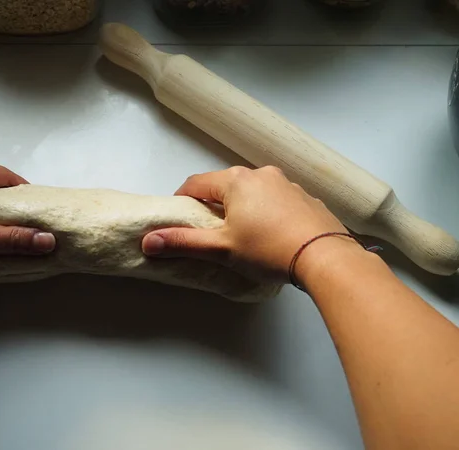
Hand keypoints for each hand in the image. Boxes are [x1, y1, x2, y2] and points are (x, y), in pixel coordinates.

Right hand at [142, 166, 347, 281]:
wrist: (325, 256)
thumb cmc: (267, 249)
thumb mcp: (221, 248)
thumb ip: (183, 243)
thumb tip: (148, 241)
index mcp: (236, 181)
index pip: (196, 183)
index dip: (182, 199)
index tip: (178, 216)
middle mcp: (261, 174)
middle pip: (225, 185)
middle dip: (213, 204)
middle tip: (210, 229)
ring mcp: (286, 184)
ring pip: (253, 191)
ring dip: (242, 206)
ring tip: (243, 234)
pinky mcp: (305, 197)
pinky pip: (276, 199)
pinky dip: (267, 211)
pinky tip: (272, 233)